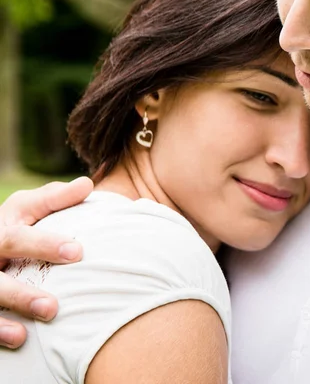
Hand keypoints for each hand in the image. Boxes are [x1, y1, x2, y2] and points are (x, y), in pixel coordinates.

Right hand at [0, 177, 91, 347]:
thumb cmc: (15, 229)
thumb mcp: (27, 209)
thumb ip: (55, 199)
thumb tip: (86, 185)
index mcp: (4, 224)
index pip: (23, 226)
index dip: (46, 240)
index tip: (78, 251)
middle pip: (8, 245)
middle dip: (38, 252)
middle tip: (74, 261)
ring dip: (20, 298)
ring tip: (51, 310)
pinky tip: (21, 337)